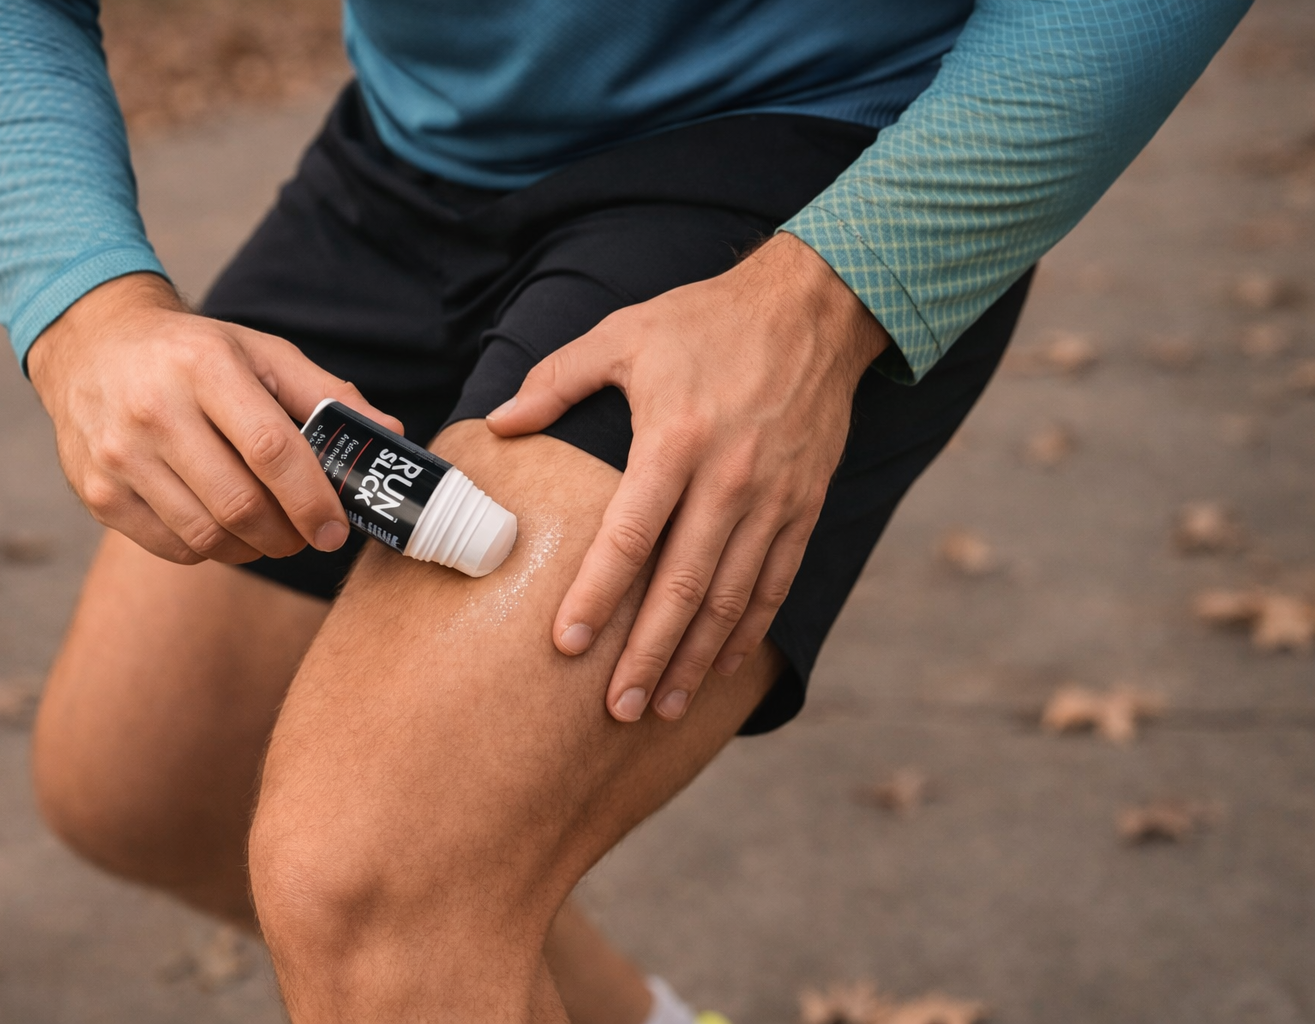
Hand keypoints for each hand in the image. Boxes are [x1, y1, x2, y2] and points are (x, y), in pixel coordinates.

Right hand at [28, 273, 402, 564]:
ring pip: (207, 535)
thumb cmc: (192, 353)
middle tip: (309, 534)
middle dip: (289, 534)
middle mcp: (153, 410)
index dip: (312, 499)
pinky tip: (224, 525)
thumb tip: (389, 434)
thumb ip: (326, 394)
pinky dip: (212, 549)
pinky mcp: (98, 493)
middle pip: (240, 504)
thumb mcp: (260, 353)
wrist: (91, 345)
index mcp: (203, 367)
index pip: (271, 450)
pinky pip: (173, 547)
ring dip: (255, 547)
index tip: (336, 529)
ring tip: (271, 531)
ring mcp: (119, 456)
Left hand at [486, 233, 889, 721]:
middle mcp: (728, 480)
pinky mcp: (805, 507)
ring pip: (730, 599)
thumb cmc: (707, 319)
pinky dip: (747, 632)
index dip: (597, 596)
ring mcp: (773, 499)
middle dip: (646, 654)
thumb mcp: (625, 333)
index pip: (629, 537)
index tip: (567, 645)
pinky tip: (718, 667)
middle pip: (682, 587)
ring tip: (660, 706)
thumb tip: (498, 423)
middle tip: (616, 708)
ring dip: (694, 659)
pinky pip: (775, 584)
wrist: (816, 307)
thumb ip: (556, 380)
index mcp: (675, 440)